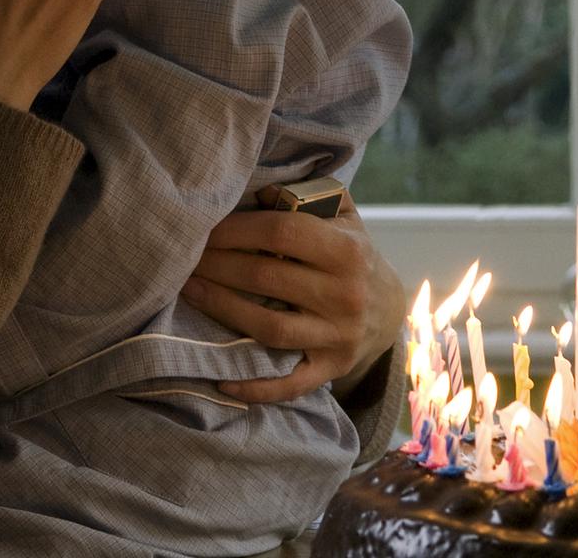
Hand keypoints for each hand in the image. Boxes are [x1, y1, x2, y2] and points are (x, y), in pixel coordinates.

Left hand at [182, 191, 404, 402]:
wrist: (391, 310)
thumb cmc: (352, 255)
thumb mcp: (344, 217)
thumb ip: (309, 196)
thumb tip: (261, 191)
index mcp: (348, 251)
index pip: (281, 232)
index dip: (236, 229)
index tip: (205, 229)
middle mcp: (346, 295)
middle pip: (266, 278)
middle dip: (217, 266)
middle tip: (186, 259)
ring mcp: (338, 336)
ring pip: (268, 327)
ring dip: (221, 309)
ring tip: (189, 291)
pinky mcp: (331, 368)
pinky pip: (289, 383)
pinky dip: (255, 387)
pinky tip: (221, 379)